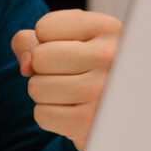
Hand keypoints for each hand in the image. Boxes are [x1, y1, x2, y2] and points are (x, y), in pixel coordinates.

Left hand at [11, 9, 121, 150]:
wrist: (124, 116)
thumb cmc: (91, 71)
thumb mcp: (71, 42)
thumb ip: (33, 40)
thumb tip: (26, 64)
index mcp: (106, 28)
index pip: (44, 28)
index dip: (45, 42)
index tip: (69, 51)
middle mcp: (107, 56)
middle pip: (38, 58)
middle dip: (43, 70)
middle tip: (69, 76)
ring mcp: (99, 91)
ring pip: (36, 88)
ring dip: (46, 94)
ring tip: (72, 95)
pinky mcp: (87, 122)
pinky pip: (41, 115)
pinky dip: (50, 116)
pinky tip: (72, 112)